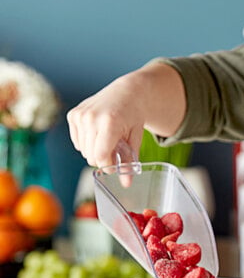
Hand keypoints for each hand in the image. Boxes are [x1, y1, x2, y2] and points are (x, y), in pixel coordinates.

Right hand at [67, 63, 185, 167]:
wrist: (126, 93)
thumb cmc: (133, 118)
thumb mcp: (135, 141)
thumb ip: (130, 163)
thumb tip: (126, 185)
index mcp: (109, 123)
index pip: (101, 157)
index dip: (108, 166)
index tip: (116, 165)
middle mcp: (91, 118)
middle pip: (91, 156)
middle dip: (103, 159)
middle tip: (114, 151)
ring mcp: (80, 115)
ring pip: (83, 151)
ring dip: (95, 151)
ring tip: (107, 140)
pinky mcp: (73, 115)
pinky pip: (77, 142)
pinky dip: (87, 143)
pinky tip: (97, 134)